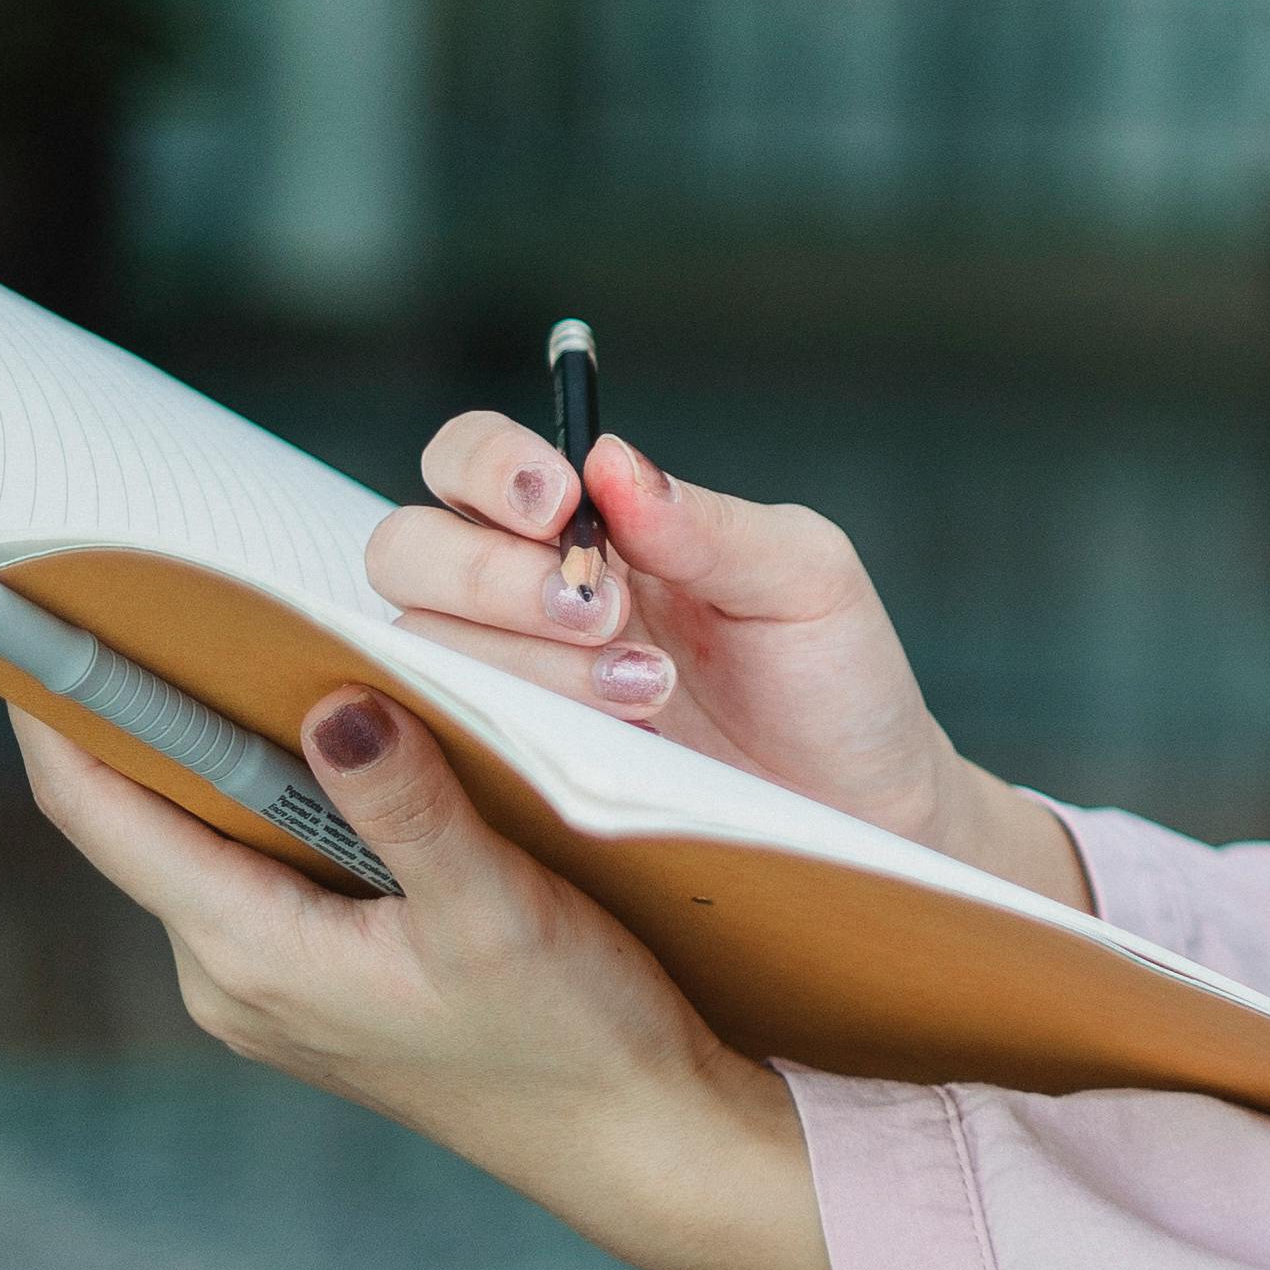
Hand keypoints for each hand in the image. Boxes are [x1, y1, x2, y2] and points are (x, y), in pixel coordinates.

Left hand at [11, 687, 834, 1269]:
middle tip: (191, 602)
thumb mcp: (498, 911)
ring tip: (287, 662)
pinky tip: (359, 762)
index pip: (103, 813)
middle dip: (164, 711)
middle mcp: (234, 978)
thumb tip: (335, 708)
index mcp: (250, 957)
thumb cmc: (576, 1041)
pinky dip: (293, 804)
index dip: (58, 712)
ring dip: (242, 756)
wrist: (636, 1138)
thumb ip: (410, 806)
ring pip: (217, 840)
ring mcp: (272, 989)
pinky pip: (270, 873)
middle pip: (151, 816)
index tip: (38, 617)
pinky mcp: (320, 989)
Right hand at [365, 411, 1083, 907]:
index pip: (472, 461)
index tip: (555, 502)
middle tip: (605, 611)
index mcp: (590, 524)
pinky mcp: (509, 768)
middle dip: (493, 574)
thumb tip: (610, 461)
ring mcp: (509, 685)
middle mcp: (524, 597)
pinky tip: (612, 742)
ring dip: (524, 659)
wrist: (860, 808)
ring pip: (424, 644)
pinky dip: (511, 729)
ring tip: (648, 690)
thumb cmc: (833, 675)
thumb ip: (709, 522)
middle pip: (409, 549)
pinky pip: (445, 737)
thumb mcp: (804, 579)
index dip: (487, 467)